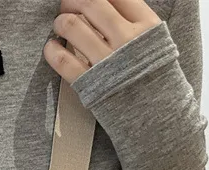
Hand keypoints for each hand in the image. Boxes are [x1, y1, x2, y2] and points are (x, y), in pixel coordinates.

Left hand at [43, 0, 161, 82]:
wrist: (157, 118)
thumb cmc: (154, 80)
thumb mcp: (155, 42)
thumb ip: (134, 22)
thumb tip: (107, 6)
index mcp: (147, 25)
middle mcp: (127, 39)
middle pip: (91, 3)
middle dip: (73, 1)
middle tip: (67, 5)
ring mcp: (107, 62)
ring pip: (72, 26)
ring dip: (60, 22)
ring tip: (59, 25)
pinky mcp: (90, 84)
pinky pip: (63, 61)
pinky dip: (52, 50)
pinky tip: (51, 47)